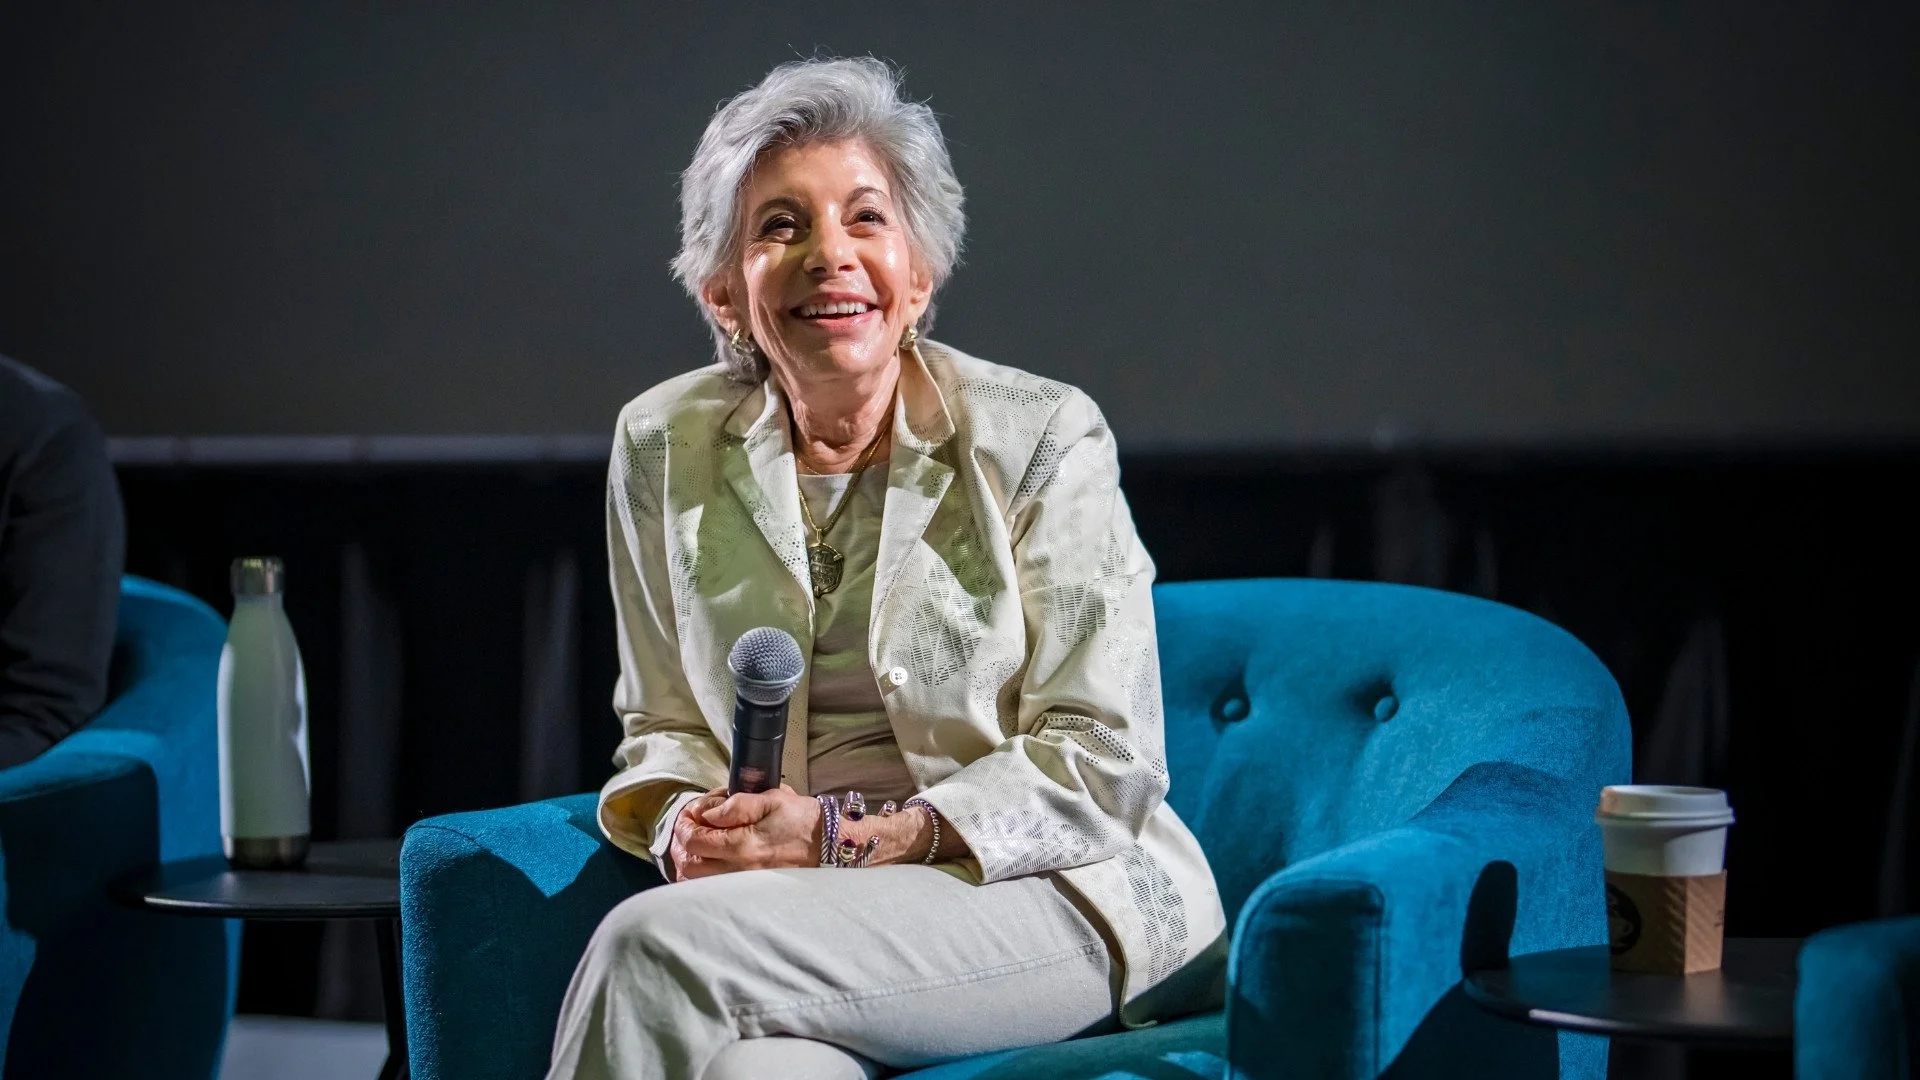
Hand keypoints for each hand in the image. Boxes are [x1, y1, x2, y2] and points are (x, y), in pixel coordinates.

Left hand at [673, 784, 821, 878]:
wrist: (829, 845)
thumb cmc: (802, 820)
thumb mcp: (771, 799)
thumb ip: (736, 804)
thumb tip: (708, 813)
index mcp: (742, 845)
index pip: (693, 840)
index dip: (684, 823)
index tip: (690, 812)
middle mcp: (738, 870)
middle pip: (687, 865)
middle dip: (680, 843)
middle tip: (688, 826)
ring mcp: (742, 884)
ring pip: (696, 882)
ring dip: (687, 861)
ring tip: (695, 843)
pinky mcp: (748, 891)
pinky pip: (711, 889)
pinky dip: (700, 876)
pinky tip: (707, 861)